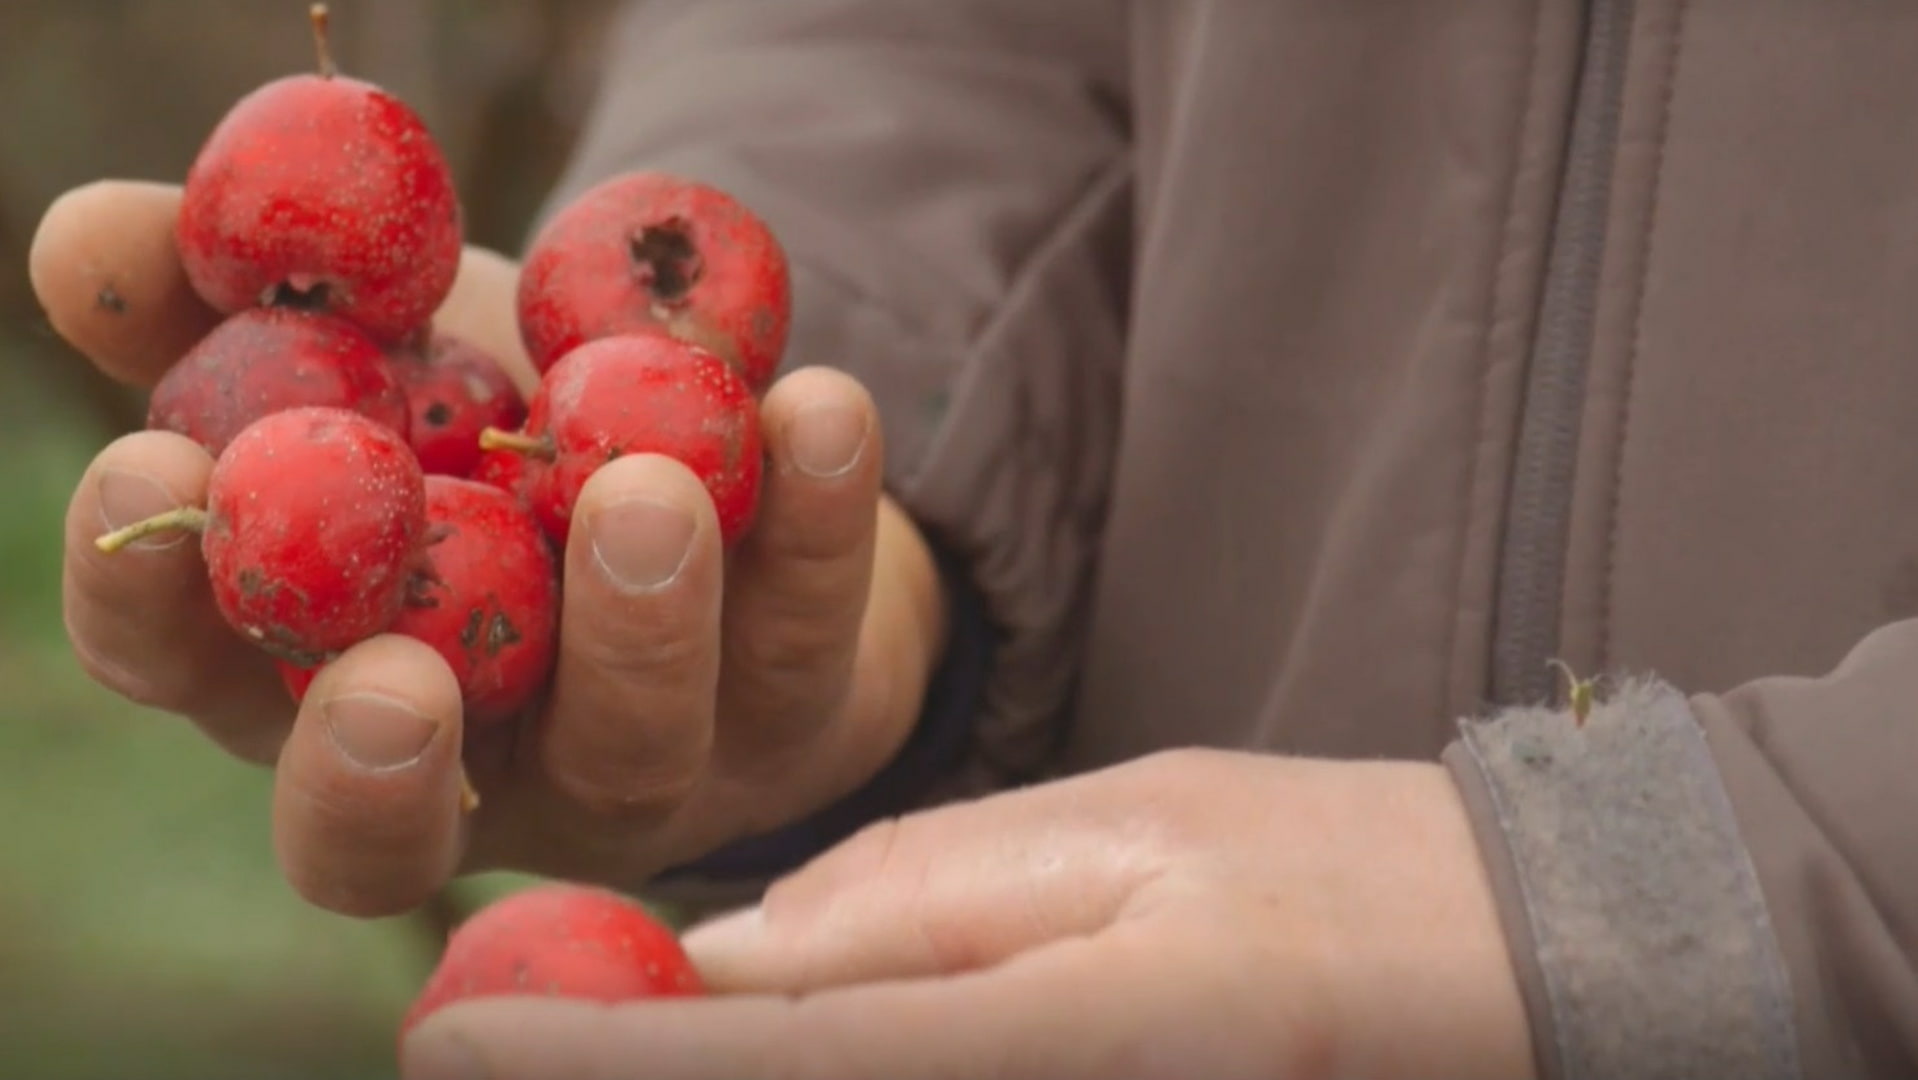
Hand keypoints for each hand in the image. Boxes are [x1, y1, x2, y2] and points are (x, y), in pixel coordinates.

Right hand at [36, 180, 949, 915]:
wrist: (722, 453)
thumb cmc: (499, 416)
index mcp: (316, 665)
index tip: (154, 473)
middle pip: (390, 813)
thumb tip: (90, 237)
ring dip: (635, 626)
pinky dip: (820, 517)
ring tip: (642, 491)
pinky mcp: (789, 708)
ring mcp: (638, 753)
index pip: (196, 677)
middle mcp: (470, 751)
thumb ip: (230, 304)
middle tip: (394, 668)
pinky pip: (807, 631)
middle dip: (375, 757)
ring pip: (628, 742)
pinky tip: (818, 406)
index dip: (150, 599)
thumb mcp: (368, 339)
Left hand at [399, 749, 1536, 1079]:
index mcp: (1050, 1041)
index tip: (448, 1033)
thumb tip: (717, 962)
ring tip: (627, 998)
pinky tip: (783, 1020)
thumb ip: (908, 908)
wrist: (1498, 966)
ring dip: (718, 1063)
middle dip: (642, 1070)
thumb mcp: (1121, 834)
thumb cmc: (1327, 873)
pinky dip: (806, 1067)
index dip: (597, 1055)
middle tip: (511, 1022)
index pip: (771, 1062)